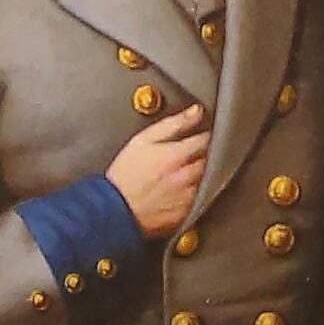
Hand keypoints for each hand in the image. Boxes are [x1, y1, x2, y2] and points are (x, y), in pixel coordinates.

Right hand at [108, 103, 211, 231]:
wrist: (115, 209)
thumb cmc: (125, 174)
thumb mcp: (144, 139)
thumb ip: (173, 123)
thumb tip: (196, 111)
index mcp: (177, 155)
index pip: (206, 139)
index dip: (204, 134)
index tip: (199, 133)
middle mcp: (186, 177)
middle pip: (208, 160)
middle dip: (202, 154)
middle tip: (188, 153)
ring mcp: (187, 197)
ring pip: (205, 180)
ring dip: (198, 174)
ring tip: (179, 173)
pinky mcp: (185, 212)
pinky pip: (198, 198)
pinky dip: (192, 192)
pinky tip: (175, 190)